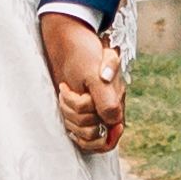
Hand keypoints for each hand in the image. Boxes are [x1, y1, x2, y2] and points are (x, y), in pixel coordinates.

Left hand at [40, 8, 126, 155]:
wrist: (66, 43)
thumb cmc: (81, 55)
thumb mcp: (93, 75)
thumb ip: (106, 99)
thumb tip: (113, 120)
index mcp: (116, 98)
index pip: (112, 130)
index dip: (94, 122)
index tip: (80, 98)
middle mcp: (110, 107)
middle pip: (96, 133)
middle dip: (76, 115)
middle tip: (66, 92)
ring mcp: (97, 111)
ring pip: (87, 134)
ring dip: (70, 118)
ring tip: (64, 96)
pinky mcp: (85, 113)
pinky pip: (83, 135)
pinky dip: (72, 129)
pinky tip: (66, 116)